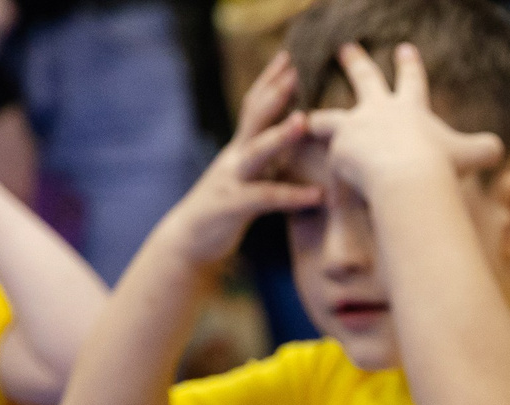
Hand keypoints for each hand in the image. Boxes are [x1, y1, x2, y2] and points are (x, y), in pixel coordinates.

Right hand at [159, 52, 323, 267]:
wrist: (192, 241)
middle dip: (273, 93)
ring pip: (256, 153)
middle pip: (253, 118)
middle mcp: (235, 158)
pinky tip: (317, 195)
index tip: (287, 57)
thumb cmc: (227, 208)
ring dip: (280, 136)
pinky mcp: (234, 207)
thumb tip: (294, 140)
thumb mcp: (250, 177)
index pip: (254, 107)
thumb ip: (267, 158)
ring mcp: (233, 180)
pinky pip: (266, 199)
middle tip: (295, 68)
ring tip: (304, 120)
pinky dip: (292, 196)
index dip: (269, 82)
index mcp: (241, 149)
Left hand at [303, 42, 502, 197]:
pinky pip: (333, 170)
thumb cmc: (441, 164)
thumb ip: (484, 149)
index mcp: (408, 107)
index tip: (404, 48)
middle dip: (355, 62)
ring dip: (320, 121)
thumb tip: (499, 149)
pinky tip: (327, 196)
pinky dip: (334, 184)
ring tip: (308, 121)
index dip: (409, 65)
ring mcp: (353, 128)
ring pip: (329, 119)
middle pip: (364, 80)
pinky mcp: (337, 152)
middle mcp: (377, 110)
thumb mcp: (471, 155)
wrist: (408, 178)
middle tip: (345, 49)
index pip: (411, 79)